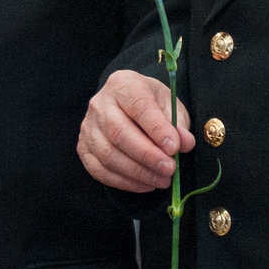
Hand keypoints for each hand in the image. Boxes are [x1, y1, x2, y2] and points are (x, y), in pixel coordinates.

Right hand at [79, 70, 192, 192]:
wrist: (128, 104)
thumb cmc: (151, 103)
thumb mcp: (169, 105)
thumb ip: (178, 123)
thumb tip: (184, 143)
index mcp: (123, 84)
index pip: (139, 107)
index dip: (157, 129)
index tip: (174, 148)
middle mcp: (100, 103)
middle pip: (119, 133)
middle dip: (147, 155)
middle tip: (169, 169)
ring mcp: (88, 127)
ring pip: (108, 155)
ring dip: (138, 173)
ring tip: (162, 180)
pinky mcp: (83, 148)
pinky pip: (100, 170)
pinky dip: (124, 182)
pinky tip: (145, 184)